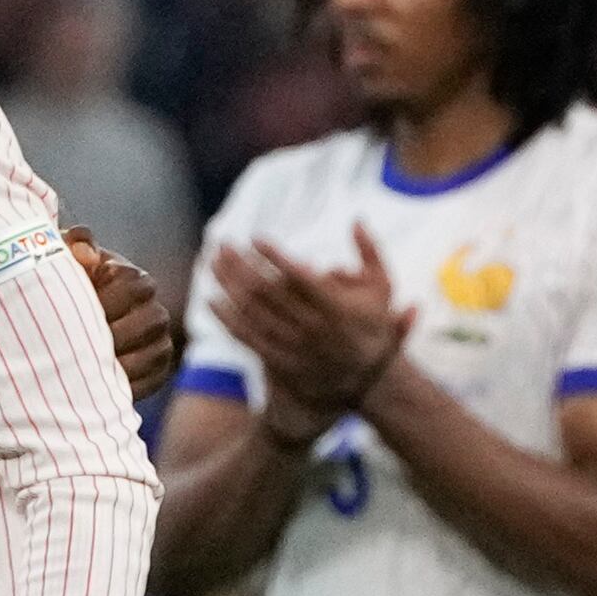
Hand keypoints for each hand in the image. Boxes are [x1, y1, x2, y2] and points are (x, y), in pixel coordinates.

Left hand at [69, 230, 176, 402]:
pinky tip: (99, 389)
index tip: (79, 311)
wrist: (59, 327)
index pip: (135, 284)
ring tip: (90, 370)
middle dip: (117, 333)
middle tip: (82, 346)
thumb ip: (70, 246)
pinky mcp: (157, 370)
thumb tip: (85, 252)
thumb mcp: (57, 261)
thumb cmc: (58, 287)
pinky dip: (128, 386)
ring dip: (124, 363)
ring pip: (156, 352)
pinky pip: (152, 380)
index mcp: (131, 277)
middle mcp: (152, 307)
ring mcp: (159, 340)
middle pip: (153, 318)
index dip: (109, 298)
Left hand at [209, 223, 407, 432]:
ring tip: (213, 262)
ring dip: (229, 286)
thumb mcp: (384, 286)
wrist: (367, 376)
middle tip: (224, 243)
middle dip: (241, 265)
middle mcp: (313, 329)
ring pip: (253, 313)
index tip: (256, 238)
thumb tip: (356, 219)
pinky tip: (212, 299)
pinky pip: (247, 339)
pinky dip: (227, 319)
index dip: (275, 256)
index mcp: (337, 308)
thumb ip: (371, 252)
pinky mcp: (280, 360)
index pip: (299, 277)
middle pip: (268, 292)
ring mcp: (294, 346)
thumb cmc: (372, 323)